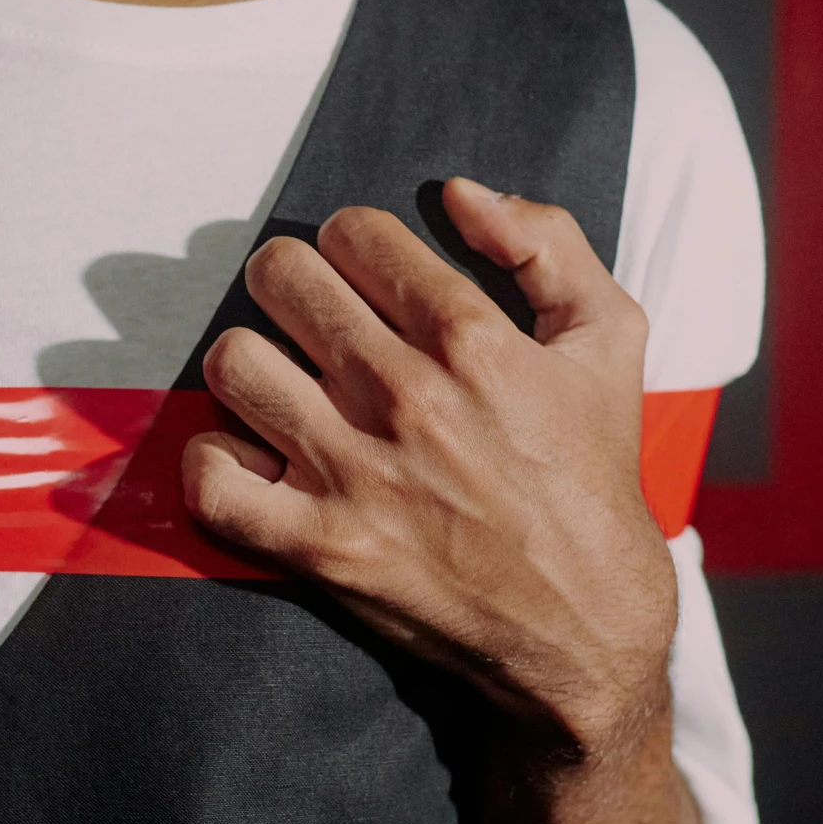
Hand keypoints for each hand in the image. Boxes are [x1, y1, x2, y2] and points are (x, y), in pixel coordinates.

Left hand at [182, 177, 675, 759]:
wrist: (587, 630)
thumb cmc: (591, 480)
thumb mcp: (609, 341)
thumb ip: (549, 243)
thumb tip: (464, 194)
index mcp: (472, 339)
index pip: (353, 234)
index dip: (349, 242)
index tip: (360, 273)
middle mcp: (407, 397)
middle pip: (280, 279)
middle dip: (290, 284)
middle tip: (308, 316)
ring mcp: (355, 474)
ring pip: (235, 364)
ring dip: (250, 366)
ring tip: (282, 385)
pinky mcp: (320, 546)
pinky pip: (213, 480)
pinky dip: (217, 464)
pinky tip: (254, 459)